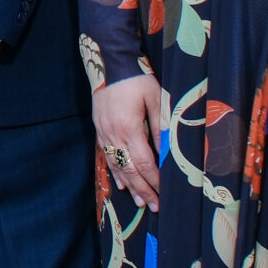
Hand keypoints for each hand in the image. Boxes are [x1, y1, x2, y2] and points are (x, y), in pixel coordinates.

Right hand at [93, 73, 162, 211]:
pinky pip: (107, 156)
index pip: (144, 163)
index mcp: (129, 128)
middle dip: (144, 190)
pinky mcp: (99, 128)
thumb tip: (168, 152)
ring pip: (116, 165)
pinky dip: (115, 172)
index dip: (155, 181)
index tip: (165, 194)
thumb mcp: (155, 99)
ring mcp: (104, 132)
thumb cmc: (136, 78)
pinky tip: (121, 183)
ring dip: (129, 185)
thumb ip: (161, 126)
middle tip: (154, 206)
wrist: (109, 61)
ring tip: (140, 201)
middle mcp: (114, 134)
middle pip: (129, 170)